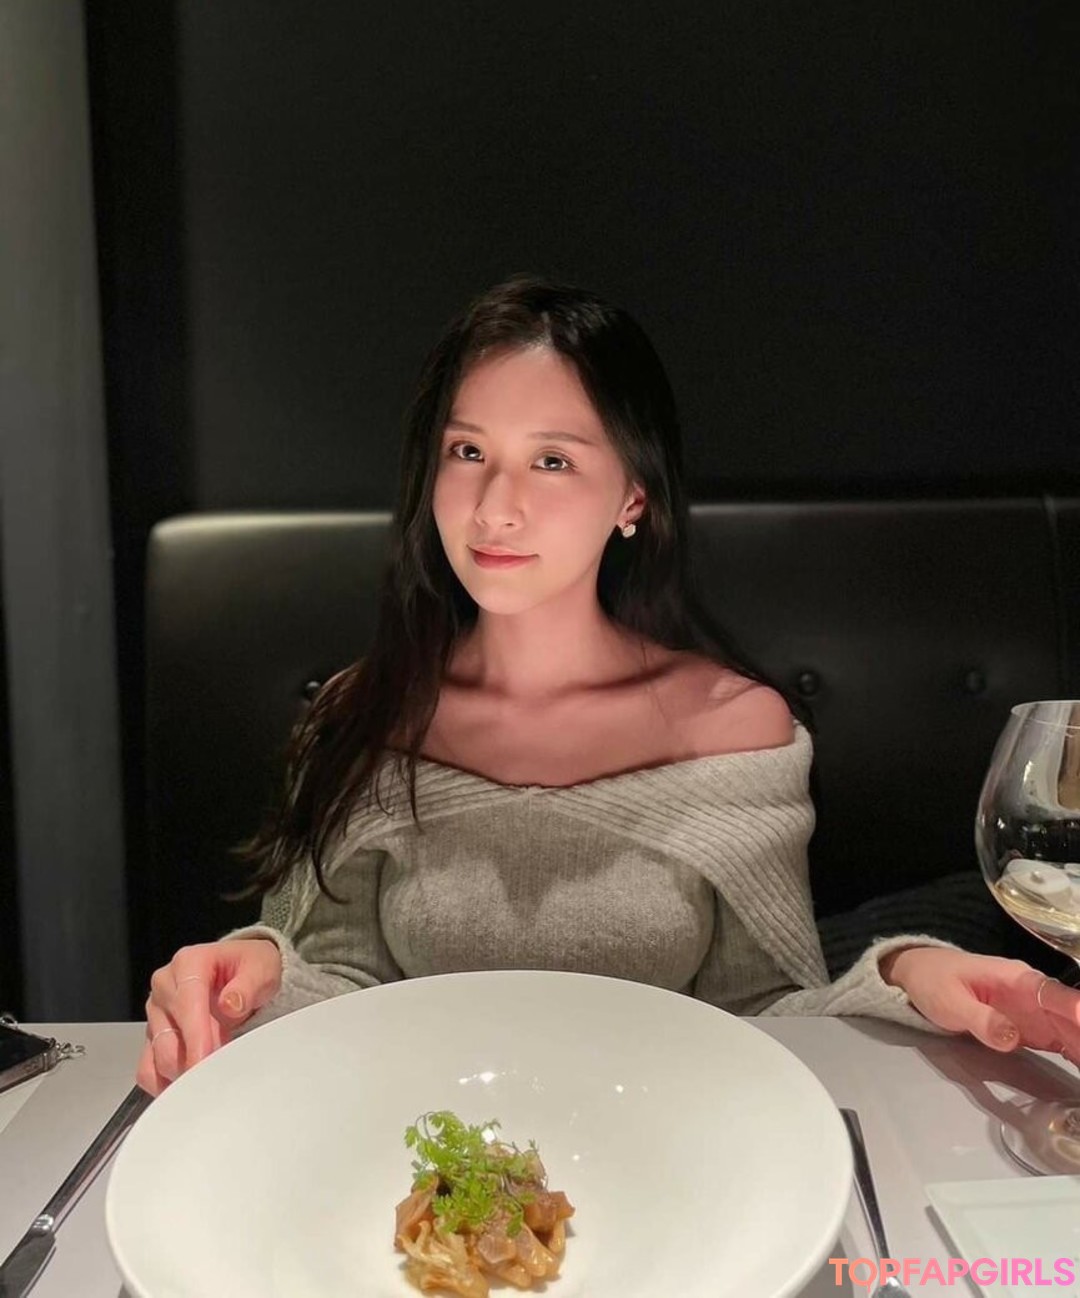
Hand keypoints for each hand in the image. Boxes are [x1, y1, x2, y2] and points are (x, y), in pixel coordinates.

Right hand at [136, 939, 282, 1095]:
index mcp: (188, 963)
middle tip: (223, 1066)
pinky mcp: (153, 1035)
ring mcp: (156, 1012)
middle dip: (196, 1057)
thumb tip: (230, 1004)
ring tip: (214, 1067)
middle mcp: (165, 986)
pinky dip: (168, 1082)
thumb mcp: (261, 968)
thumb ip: (248, 985)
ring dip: (185, 1071)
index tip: (206, 1060)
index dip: (197, 1036)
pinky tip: (191, 1083)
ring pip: (158, 1056)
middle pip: (168, 1035)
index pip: (186, 1003)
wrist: (243, 973)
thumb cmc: (250, 968)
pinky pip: (148, 1069)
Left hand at [881, 947, 1079, 1061]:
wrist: (919, 976)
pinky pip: (1059, 1042)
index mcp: (1017, 978)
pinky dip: (1075, 1054)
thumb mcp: (950, 1000)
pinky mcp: (1029, 1030)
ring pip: (1070, 1031)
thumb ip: (981, 1018)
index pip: (1053, 994)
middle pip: (1070, 1016)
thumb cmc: (934, 981)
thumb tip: (1012, 1038)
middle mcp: (1033, 995)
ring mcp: (1034, 1013)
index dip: (1074, 1009)